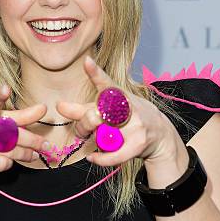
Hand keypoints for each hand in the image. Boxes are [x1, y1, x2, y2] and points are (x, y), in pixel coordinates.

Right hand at [0, 85, 50, 175]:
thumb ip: (11, 114)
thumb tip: (39, 111)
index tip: (5, 88)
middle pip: (13, 132)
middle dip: (34, 140)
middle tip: (46, 145)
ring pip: (11, 150)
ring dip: (26, 154)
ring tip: (34, 154)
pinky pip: (3, 163)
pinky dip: (10, 163)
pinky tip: (10, 160)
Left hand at [55, 56, 180, 166]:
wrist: (160, 135)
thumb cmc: (130, 118)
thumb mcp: (110, 108)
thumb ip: (83, 108)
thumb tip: (59, 106)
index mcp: (119, 95)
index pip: (106, 83)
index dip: (95, 73)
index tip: (87, 62)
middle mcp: (127, 107)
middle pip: (92, 117)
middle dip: (84, 125)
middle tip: (86, 129)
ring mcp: (134, 125)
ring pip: (99, 137)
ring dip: (95, 141)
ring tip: (104, 139)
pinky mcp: (137, 143)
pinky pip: (111, 155)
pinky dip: (99, 158)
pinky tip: (92, 157)